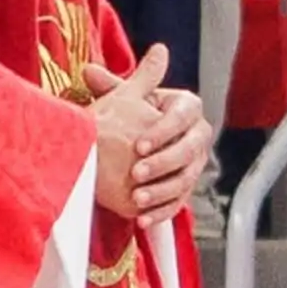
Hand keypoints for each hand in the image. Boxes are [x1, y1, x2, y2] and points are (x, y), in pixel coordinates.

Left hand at [91, 50, 211, 223]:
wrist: (130, 146)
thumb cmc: (127, 117)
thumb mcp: (120, 101)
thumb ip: (110, 87)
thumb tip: (89, 69)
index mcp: (186, 107)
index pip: (185, 114)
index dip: (164, 130)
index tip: (138, 145)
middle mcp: (198, 134)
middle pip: (190, 149)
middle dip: (163, 162)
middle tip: (136, 173)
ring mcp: (195, 163)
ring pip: (186, 178)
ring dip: (162, 190)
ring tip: (137, 198)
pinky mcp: (186, 188)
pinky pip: (179, 202)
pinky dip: (161, 212)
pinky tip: (142, 219)